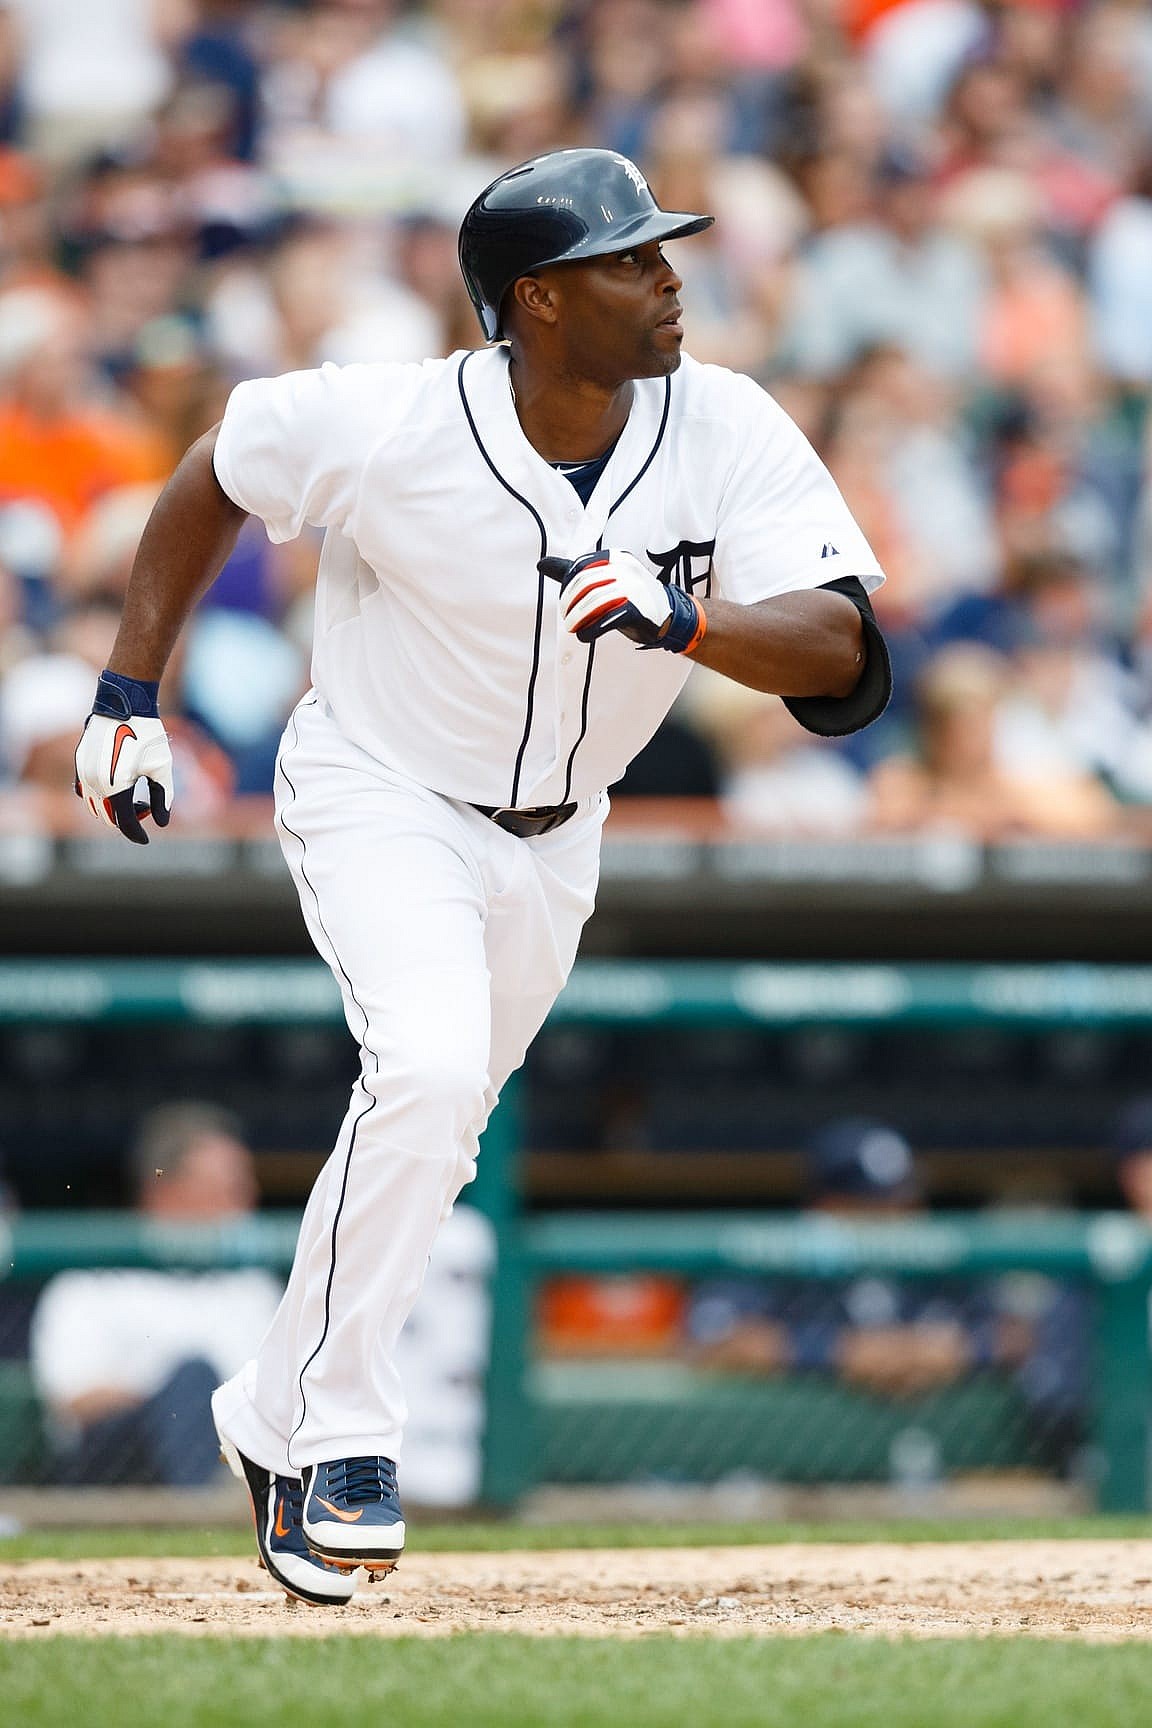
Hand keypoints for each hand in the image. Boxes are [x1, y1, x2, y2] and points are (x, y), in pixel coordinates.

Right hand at [74, 706, 172, 845]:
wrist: (124, 704)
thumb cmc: (147, 734)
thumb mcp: (162, 767)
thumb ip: (162, 797)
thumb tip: (161, 823)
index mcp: (116, 785)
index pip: (124, 822)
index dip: (136, 834)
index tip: (145, 840)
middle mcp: (95, 782)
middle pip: (107, 817)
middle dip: (127, 819)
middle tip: (145, 806)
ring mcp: (83, 772)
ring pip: (93, 806)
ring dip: (111, 809)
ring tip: (134, 797)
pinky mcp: (79, 762)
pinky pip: (83, 791)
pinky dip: (99, 796)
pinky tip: (117, 787)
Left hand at [540, 549, 704, 651]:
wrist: (668, 615)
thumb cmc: (631, 597)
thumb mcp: (604, 580)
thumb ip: (573, 573)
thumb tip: (541, 564)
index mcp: (615, 558)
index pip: (580, 566)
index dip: (566, 586)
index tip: (566, 602)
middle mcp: (625, 569)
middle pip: (584, 584)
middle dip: (569, 603)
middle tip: (566, 618)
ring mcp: (633, 588)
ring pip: (593, 602)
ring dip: (577, 619)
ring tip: (573, 628)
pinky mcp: (638, 610)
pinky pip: (607, 619)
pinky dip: (591, 630)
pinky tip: (585, 636)